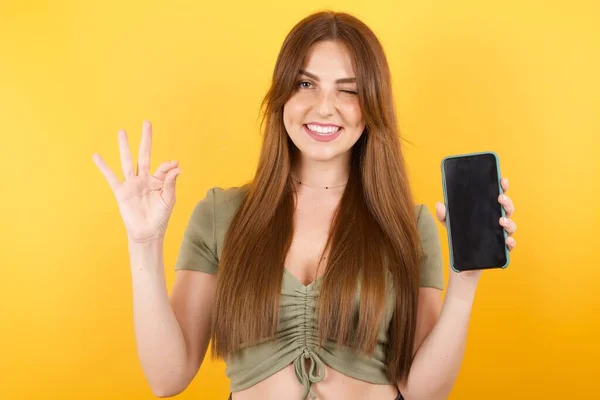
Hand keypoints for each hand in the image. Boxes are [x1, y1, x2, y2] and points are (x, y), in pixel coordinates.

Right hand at [92, 120, 181, 242]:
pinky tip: (96, 156)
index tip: (173, 164)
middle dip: (145, 139)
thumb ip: (171, 183)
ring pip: (127, 161)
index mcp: (158, 181)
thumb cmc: (160, 217)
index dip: (168, 165)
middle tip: (146, 123)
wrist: (147, 233)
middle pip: (144, 155)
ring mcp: (132, 184)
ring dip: (125, 146)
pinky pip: (111, 177)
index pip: (163, 167)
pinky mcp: (121, 191)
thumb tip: (177, 167)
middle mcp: (144, 179)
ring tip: (122, 132)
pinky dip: (103, 167)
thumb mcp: (169, 200)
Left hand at [435, 177, 516, 280]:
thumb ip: (444, 215)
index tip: (501, 180)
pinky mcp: (500, 249)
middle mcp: (495, 222)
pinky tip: (507, 240)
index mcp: (486, 212)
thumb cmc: (459, 240)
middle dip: (507, 202)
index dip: (501, 187)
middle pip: (507, 208)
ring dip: (509, 222)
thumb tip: (439, 205)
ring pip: (511, 225)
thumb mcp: (450, 225)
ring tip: (501, 220)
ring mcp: (499, 235)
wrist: (461, 265)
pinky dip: (511, 242)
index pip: (497, 197)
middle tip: (500, 198)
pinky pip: (510, 245)